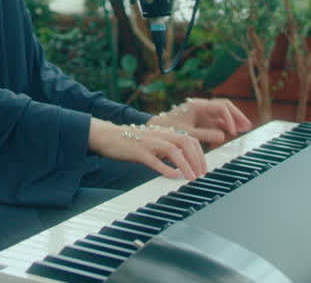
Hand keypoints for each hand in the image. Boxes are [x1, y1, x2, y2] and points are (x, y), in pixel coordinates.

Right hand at [87, 119, 206, 179]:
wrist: (107, 135)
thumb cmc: (130, 142)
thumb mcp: (153, 143)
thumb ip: (167, 150)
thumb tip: (182, 164)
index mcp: (164, 132)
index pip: (190, 139)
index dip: (200, 154)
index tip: (203, 169)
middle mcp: (159, 135)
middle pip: (186, 142)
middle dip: (197, 159)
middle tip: (201, 175)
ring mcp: (149, 142)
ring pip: (173, 150)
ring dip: (186, 165)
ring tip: (192, 178)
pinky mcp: (138, 151)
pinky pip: (154, 159)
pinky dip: (166, 168)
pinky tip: (173, 176)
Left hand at [150, 98, 252, 146]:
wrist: (156, 128)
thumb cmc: (169, 128)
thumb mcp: (187, 133)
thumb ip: (205, 134)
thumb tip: (223, 136)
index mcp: (198, 105)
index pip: (221, 107)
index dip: (230, 118)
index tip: (234, 131)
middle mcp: (202, 106)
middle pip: (225, 107)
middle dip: (237, 116)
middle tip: (247, 126)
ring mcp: (202, 112)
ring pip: (222, 113)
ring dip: (233, 120)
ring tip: (245, 128)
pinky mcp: (201, 119)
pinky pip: (217, 120)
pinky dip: (225, 125)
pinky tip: (232, 132)